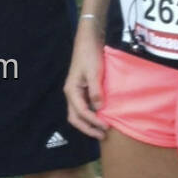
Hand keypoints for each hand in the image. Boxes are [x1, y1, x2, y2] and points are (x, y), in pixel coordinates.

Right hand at [64, 25, 107, 139]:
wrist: (88, 41)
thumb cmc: (90, 55)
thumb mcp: (94, 73)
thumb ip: (96, 91)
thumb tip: (99, 108)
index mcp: (71, 91)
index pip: (81, 112)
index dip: (93, 121)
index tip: (106, 126)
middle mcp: (71, 94)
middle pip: (75, 118)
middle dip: (88, 128)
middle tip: (102, 135)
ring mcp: (76, 92)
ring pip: (79, 114)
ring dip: (89, 123)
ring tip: (102, 129)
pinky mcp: (82, 89)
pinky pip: (85, 106)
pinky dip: (92, 114)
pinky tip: (101, 116)